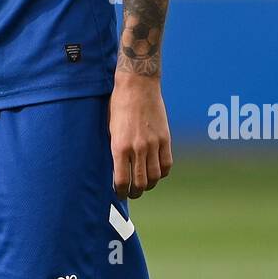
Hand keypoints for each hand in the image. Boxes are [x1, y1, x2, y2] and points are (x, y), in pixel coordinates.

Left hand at [109, 69, 172, 198]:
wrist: (137, 85)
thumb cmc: (119, 104)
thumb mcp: (110, 128)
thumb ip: (116, 149)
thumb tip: (117, 168)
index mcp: (119, 146)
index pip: (122, 181)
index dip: (121, 192)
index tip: (119, 193)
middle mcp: (137, 148)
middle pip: (140, 183)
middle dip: (135, 192)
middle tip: (132, 193)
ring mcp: (153, 144)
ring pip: (155, 177)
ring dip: (150, 185)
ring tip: (145, 185)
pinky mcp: (165, 138)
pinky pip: (167, 164)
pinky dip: (162, 172)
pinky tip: (157, 172)